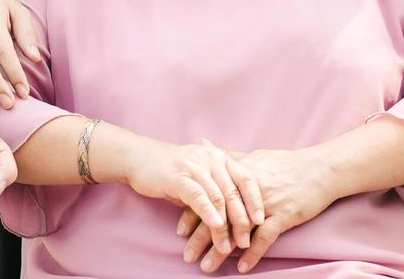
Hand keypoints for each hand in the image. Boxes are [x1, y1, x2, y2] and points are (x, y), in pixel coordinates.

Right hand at [124, 137, 264, 262]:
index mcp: (221, 157)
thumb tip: (236, 215)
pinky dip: (209, 213)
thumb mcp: (201, 175)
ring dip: (224, 225)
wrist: (141, 158)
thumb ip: (217, 189)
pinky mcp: (178, 176)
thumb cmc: (174, 170)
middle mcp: (212, 159)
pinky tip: (215, 226)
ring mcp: (195, 166)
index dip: (256, 200)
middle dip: (242, 220)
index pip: (246, 178)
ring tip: (228, 246)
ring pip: (218, 198)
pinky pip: (198, 196)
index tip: (262, 221)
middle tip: (246, 242)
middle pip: (234, 191)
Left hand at [177, 147, 334, 273]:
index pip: (211, 195)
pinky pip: (264, 237)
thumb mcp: (256, 157)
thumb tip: (204, 143)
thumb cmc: (288, 164)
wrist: (321, 168)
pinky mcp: (284, 214)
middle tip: (187, 256)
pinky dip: (252, 253)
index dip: (194, 213)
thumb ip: (229, 156)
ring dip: (220, 251)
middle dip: (201, 237)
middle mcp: (249, 189)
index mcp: (240, 174)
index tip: (180, 230)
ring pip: (237, 229)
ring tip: (207, 267)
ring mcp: (267, 202)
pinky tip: (241, 266)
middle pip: (219, 214)